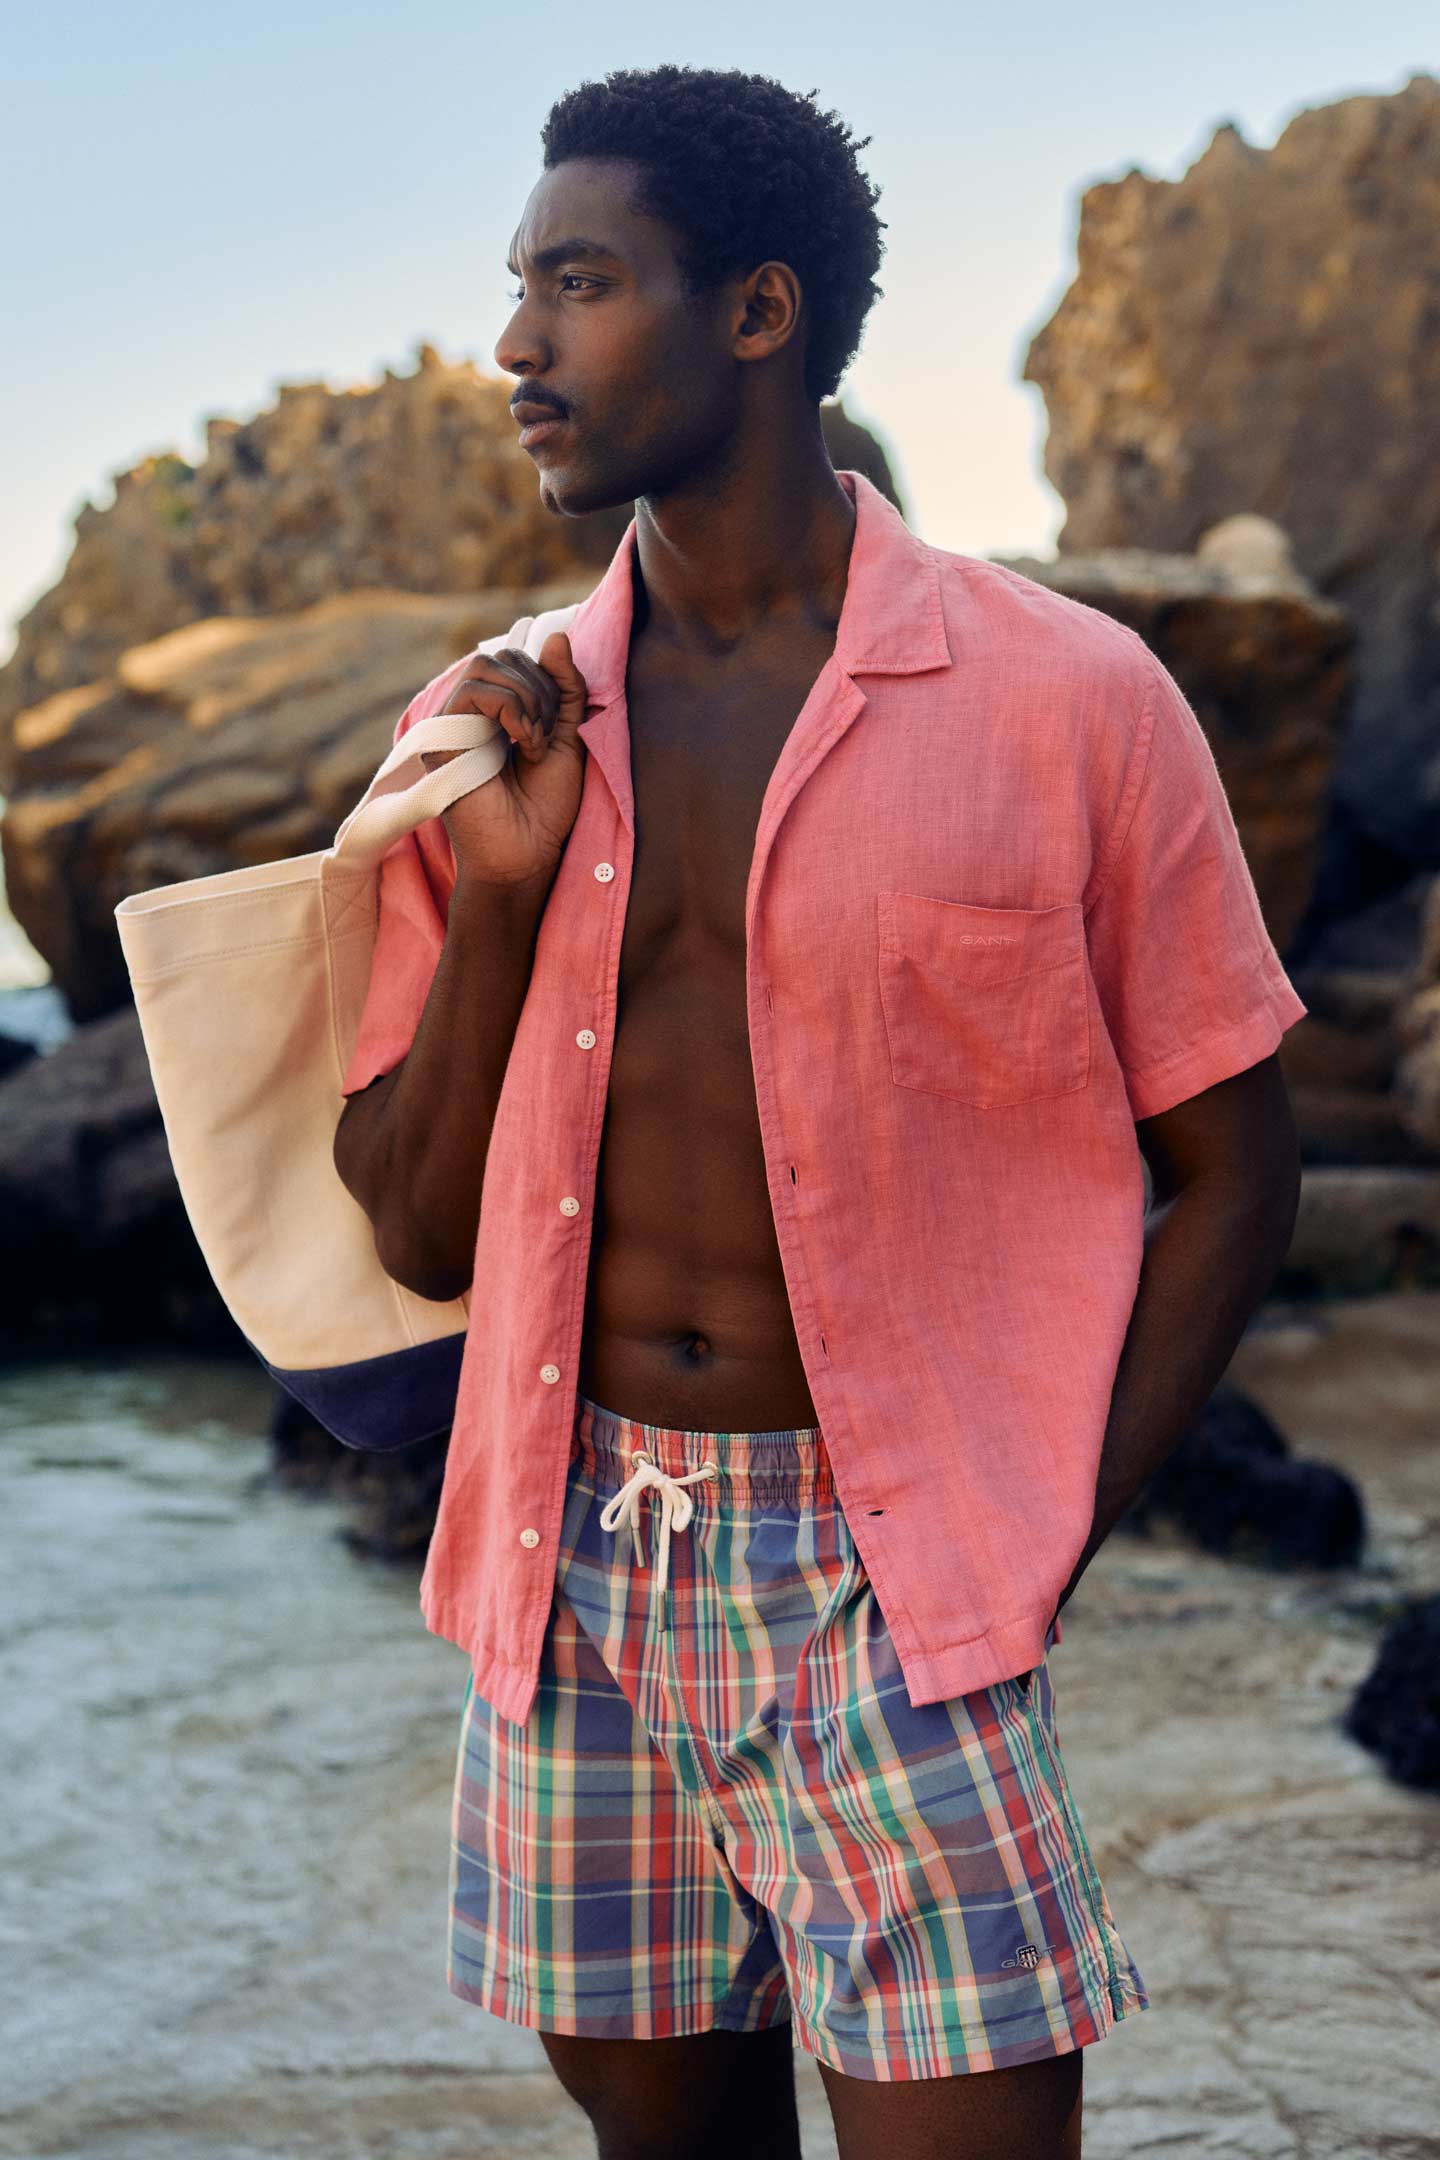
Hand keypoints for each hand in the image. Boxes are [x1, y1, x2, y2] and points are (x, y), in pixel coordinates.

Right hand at [418, 632, 587, 891]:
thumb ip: (565, 689)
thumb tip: (555, 635)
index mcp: (499, 713)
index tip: (559, 723)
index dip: (548, 678)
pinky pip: (472, 691)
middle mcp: (471, 714)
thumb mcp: (567, 737)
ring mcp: (454, 724)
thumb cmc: (546, 806)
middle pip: (502, 657)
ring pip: (484, 666)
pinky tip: (520, 742)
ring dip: (525, 698)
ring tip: (533, 742)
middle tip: (545, 736)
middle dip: (540, 687)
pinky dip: (509, 707)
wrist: (528, 854)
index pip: (518, 660)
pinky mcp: (442, 739)